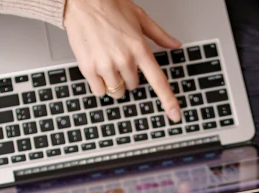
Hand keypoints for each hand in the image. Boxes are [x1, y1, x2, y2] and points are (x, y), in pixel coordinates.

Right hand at [63, 0, 182, 121]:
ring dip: (114, 82)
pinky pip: (99, 90)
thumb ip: (160, 35)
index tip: (175, 115)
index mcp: (140, 48)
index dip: (168, 100)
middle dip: (129, 77)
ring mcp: (106, 66)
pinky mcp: (88, 69)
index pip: (158, 81)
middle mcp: (124, 59)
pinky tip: (97, 67)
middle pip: (134, 86)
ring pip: (116, 91)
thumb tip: (175, 45)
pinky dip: (99, 84)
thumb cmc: (110, 6)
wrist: (83, 1)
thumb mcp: (140, 17)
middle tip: (120, 59)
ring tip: (107, 62)